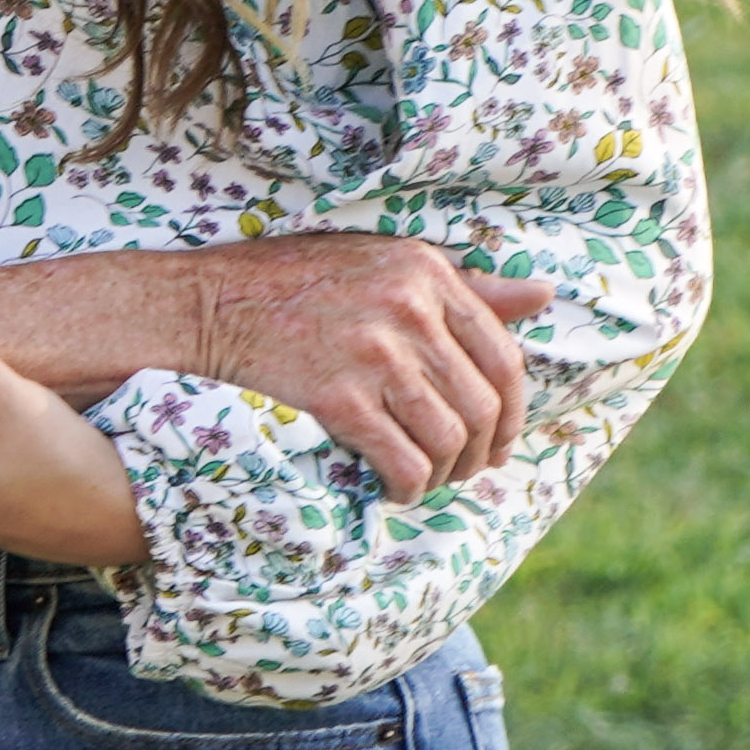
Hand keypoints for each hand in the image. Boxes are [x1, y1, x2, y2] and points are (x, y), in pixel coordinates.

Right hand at [187, 236, 544, 500]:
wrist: (207, 307)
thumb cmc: (297, 284)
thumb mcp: (385, 263)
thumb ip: (464, 285)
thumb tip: (542, 295)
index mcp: (426, 271)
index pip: (503, 356)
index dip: (512, 412)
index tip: (499, 440)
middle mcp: (408, 308)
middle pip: (481, 406)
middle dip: (480, 453)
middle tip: (462, 470)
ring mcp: (374, 353)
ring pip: (448, 440)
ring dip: (444, 474)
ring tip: (424, 478)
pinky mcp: (338, 397)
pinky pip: (404, 462)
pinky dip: (408, 486)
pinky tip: (393, 486)